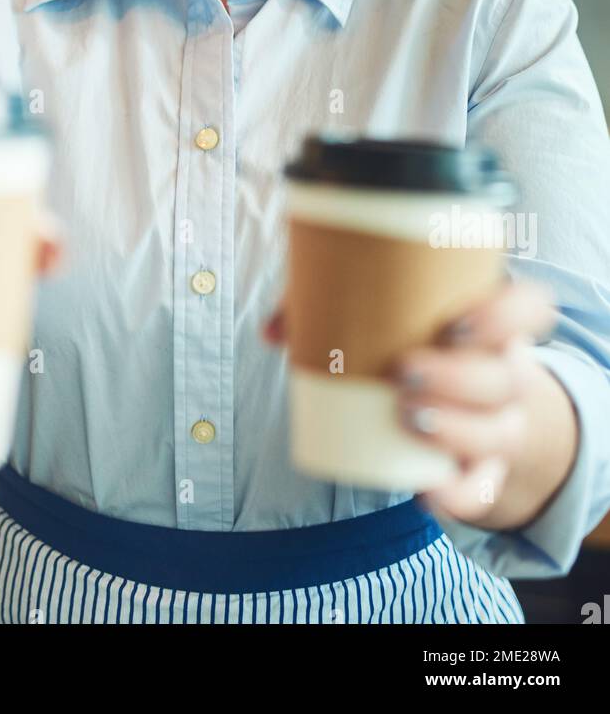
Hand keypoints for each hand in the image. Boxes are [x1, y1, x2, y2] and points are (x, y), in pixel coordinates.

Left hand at [263, 279, 560, 526]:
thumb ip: (328, 307)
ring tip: (407, 416)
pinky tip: (426, 491)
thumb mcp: (388, 316)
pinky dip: (457, 495)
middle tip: (403, 370)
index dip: (504, 315)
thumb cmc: (416, 343)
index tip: (456, 322)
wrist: (464, 406)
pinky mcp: (483, 471)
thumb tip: (273, 332)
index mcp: (492, 324)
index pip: (527, 309)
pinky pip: (480, 490)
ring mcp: (500, 426)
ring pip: (499, 431)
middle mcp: (506, 374)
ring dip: (457, 428)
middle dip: (459, 377)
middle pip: (506, 376)